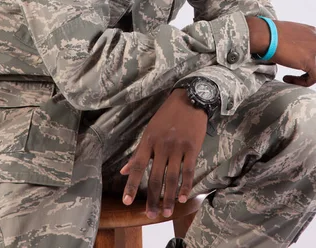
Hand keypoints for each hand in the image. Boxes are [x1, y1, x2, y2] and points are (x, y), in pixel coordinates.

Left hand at [120, 88, 206, 218]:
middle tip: (150, 215)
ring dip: (169, 197)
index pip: (137, 166)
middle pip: (154, 176)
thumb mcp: (149, 130)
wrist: (190, 99)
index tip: (127, 202)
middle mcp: (161, 145)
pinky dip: (186, 186)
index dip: (131, 184)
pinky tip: (184, 197)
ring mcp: (177, 147)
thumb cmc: (167, 115)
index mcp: (148, 140)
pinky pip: (188, 170)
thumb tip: (123, 171)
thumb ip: (138, 152)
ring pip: (171, 177)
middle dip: (152, 198)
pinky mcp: (192, 148)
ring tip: (166, 212)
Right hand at [247, 17, 315, 86]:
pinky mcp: (311, 61)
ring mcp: (315, 50)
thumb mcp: (290, 35)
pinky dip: (303, 82)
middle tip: (297, 77)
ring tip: (288, 78)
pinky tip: (288, 79)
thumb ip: (299, 44)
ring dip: (304, 78)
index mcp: (313, 32)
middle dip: (312, 72)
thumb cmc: (270, 34)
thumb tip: (298, 57)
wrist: (267, 35)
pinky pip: (314, 78)